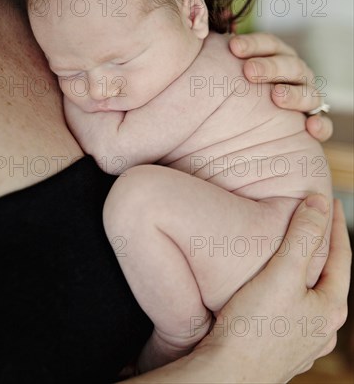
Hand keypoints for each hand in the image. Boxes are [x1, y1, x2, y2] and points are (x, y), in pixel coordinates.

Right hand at [192, 197, 349, 382]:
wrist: (226, 375)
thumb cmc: (254, 327)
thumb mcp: (283, 273)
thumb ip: (303, 236)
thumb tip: (321, 204)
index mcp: (330, 309)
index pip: (342, 255)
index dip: (335, 225)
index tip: (331, 201)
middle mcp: (322, 329)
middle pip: (328, 277)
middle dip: (321, 248)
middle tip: (313, 221)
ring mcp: (303, 342)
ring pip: (309, 297)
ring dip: (304, 272)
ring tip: (293, 253)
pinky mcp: (281, 350)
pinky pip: (292, 312)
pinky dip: (289, 292)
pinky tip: (275, 291)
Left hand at [230, 33, 332, 141]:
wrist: (258, 124)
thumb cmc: (241, 91)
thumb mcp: (233, 75)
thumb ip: (223, 59)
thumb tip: (202, 39)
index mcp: (278, 56)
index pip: (270, 44)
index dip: (253, 44)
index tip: (233, 47)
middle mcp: (297, 74)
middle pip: (290, 65)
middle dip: (270, 67)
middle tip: (249, 71)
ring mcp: (308, 97)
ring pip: (308, 92)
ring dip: (293, 94)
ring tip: (276, 96)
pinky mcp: (315, 121)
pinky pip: (324, 125)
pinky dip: (321, 125)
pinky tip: (310, 128)